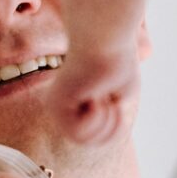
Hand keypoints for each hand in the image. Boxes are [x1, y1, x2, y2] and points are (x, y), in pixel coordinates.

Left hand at [51, 0, 151, 144]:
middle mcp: (59, 106)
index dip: (114, 128)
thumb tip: (104, 129)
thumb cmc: (117, 58)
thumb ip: (111, 114)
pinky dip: (97, 118)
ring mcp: (55, 105)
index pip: (94, 137)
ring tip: (104, 97)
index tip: (117, 104)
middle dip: (109, 127)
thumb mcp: (121, 93)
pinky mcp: (57, 102)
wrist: (106, 36)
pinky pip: (80, 131)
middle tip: (112, 102)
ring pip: (83, 139)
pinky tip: (96, 96)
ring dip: (104, 121)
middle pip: (89, 141)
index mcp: (72, 104)